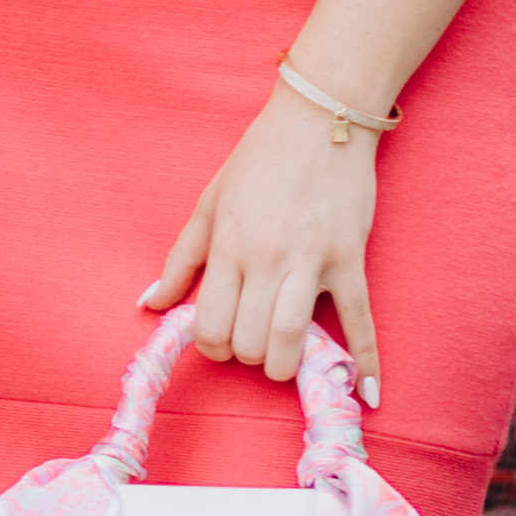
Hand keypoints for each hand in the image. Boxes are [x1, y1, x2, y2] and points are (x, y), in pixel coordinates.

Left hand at [143, 88, 381, 402]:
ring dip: (283, 363)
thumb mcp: (208, 203)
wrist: (322, 120)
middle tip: (250, 340)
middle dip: (246, 354)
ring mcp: (312, 260)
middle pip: (249, 340)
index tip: (220, 336)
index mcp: (228, 245)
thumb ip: (179, 261)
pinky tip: (367, 394)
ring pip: (291, 338)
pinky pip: (359, 319)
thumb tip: (149, 305)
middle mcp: (267, 258)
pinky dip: (366, 360)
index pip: (211, 325)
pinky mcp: (351, 260)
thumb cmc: (259, 160)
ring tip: (281, 358)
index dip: (212, 345)